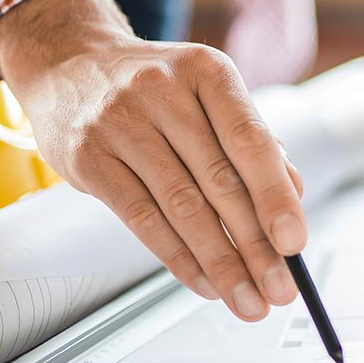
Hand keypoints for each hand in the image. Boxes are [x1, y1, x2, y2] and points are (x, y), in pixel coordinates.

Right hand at [0, 0, 304, 321]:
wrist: (68, 62)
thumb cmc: (155, 88)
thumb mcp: (207, 94)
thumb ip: (250, 139)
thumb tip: (295, 194)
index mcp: (207, 72)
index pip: (250, 141)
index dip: (275, 196)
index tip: (295, 244)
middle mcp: (163, 92)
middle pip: (219, 182)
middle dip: (256, 246)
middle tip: (280, 290)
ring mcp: (120, 123)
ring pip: (181, 207)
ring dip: (221, 263)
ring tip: (248, 300)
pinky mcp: (88, 157)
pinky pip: (141, 218)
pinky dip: (178, 258)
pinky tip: (204, 283)